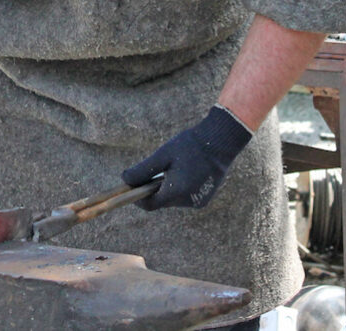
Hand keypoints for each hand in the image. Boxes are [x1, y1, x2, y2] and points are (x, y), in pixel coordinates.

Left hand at [121, 105, 251, 209]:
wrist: (220, 141)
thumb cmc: (189, 145)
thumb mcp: (163, 155)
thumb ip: (143, 170)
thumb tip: (124, 180)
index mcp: (177, 192)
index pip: (150, 204)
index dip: (137, 197)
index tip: (129, 187)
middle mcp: (188, 201)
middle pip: (161, 201)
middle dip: (152, 189)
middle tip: (149, 171)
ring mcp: (198, 201)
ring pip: (173, 199)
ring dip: (167, 187)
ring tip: (170, 168)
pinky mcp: (204, 198)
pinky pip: (185, 197)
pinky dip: (179, 187)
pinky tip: (182, 171)